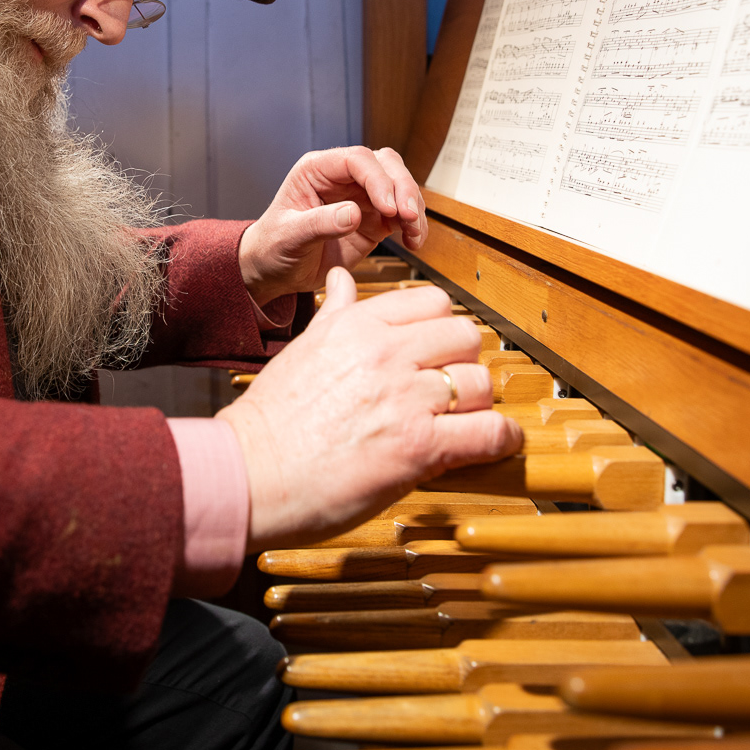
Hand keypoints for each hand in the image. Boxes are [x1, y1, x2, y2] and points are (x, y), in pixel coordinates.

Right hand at [215, 268, 522, 549]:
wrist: (250, 472)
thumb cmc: (270, 419)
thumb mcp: (302, 348)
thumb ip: (334, 311)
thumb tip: (340, 278)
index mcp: (358, 324)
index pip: (433, 302)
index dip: (440, 328)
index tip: (437, 350)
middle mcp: (387, 353)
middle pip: (466, 336)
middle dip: (464, 361)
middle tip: (452, 385)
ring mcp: (406, 398)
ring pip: (481, 382)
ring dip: (478, 403)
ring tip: (465, 419)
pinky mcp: (419, 446)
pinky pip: (488, 432)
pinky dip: (499, 439)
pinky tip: (494, 443)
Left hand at [238, 146, 426, 306]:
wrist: (275, 270)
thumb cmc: (273, 246)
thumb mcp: (288, 237)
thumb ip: (318, 224)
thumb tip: (353, 214)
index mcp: (316, 171)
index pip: (356, 160)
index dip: (377, 178)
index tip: (388, 207)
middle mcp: (342, 179)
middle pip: (385, 165)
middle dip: (403, 187)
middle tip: (407, 216)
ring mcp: (361, 198)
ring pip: (399, 186)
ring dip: (413, 207)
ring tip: (414, 233)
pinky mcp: (374, 220)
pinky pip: (402, 215)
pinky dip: (414, 225)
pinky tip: (413, 241)